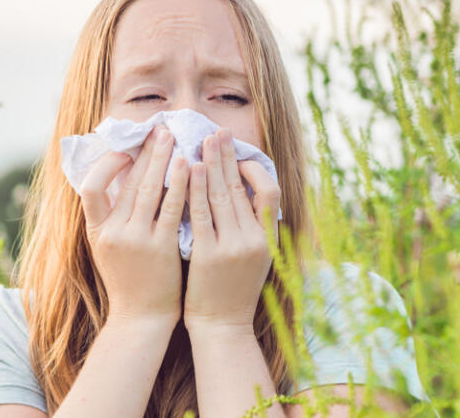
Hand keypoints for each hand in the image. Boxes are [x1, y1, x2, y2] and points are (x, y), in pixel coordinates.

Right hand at [79, 124, 188, 326]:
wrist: (142, 318)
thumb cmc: (130, 280)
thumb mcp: (108, 248)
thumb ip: (109, 217)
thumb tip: (118, 177)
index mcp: (96, 232)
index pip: (89, 188)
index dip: (106, 165)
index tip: (125, 150)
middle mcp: (112, 233)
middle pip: (127, 181)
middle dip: (144, 151)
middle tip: (158, 128)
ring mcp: (136, 240)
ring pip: (148, 189)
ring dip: (161, 159)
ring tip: (173, 137)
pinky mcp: (161, 247)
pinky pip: (171, 208)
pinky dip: (180, 184)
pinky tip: (189, 166)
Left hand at [183, 127, 280, 333]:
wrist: (221, 326)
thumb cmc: (234, 291)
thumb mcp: (256, 259)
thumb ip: (253, 228)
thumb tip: (247, 194)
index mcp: (267, 240)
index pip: (269, 193)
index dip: (254, 170)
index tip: (239, 155)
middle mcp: (253, 240)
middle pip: (242, 187)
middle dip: (229, 157)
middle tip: (218, 132)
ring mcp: (232, 247)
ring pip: (223, 195)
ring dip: (212, 164)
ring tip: (203, 141)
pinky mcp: (209, 255)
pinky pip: (201, 214)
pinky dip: (196, 189)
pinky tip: (190, 170)